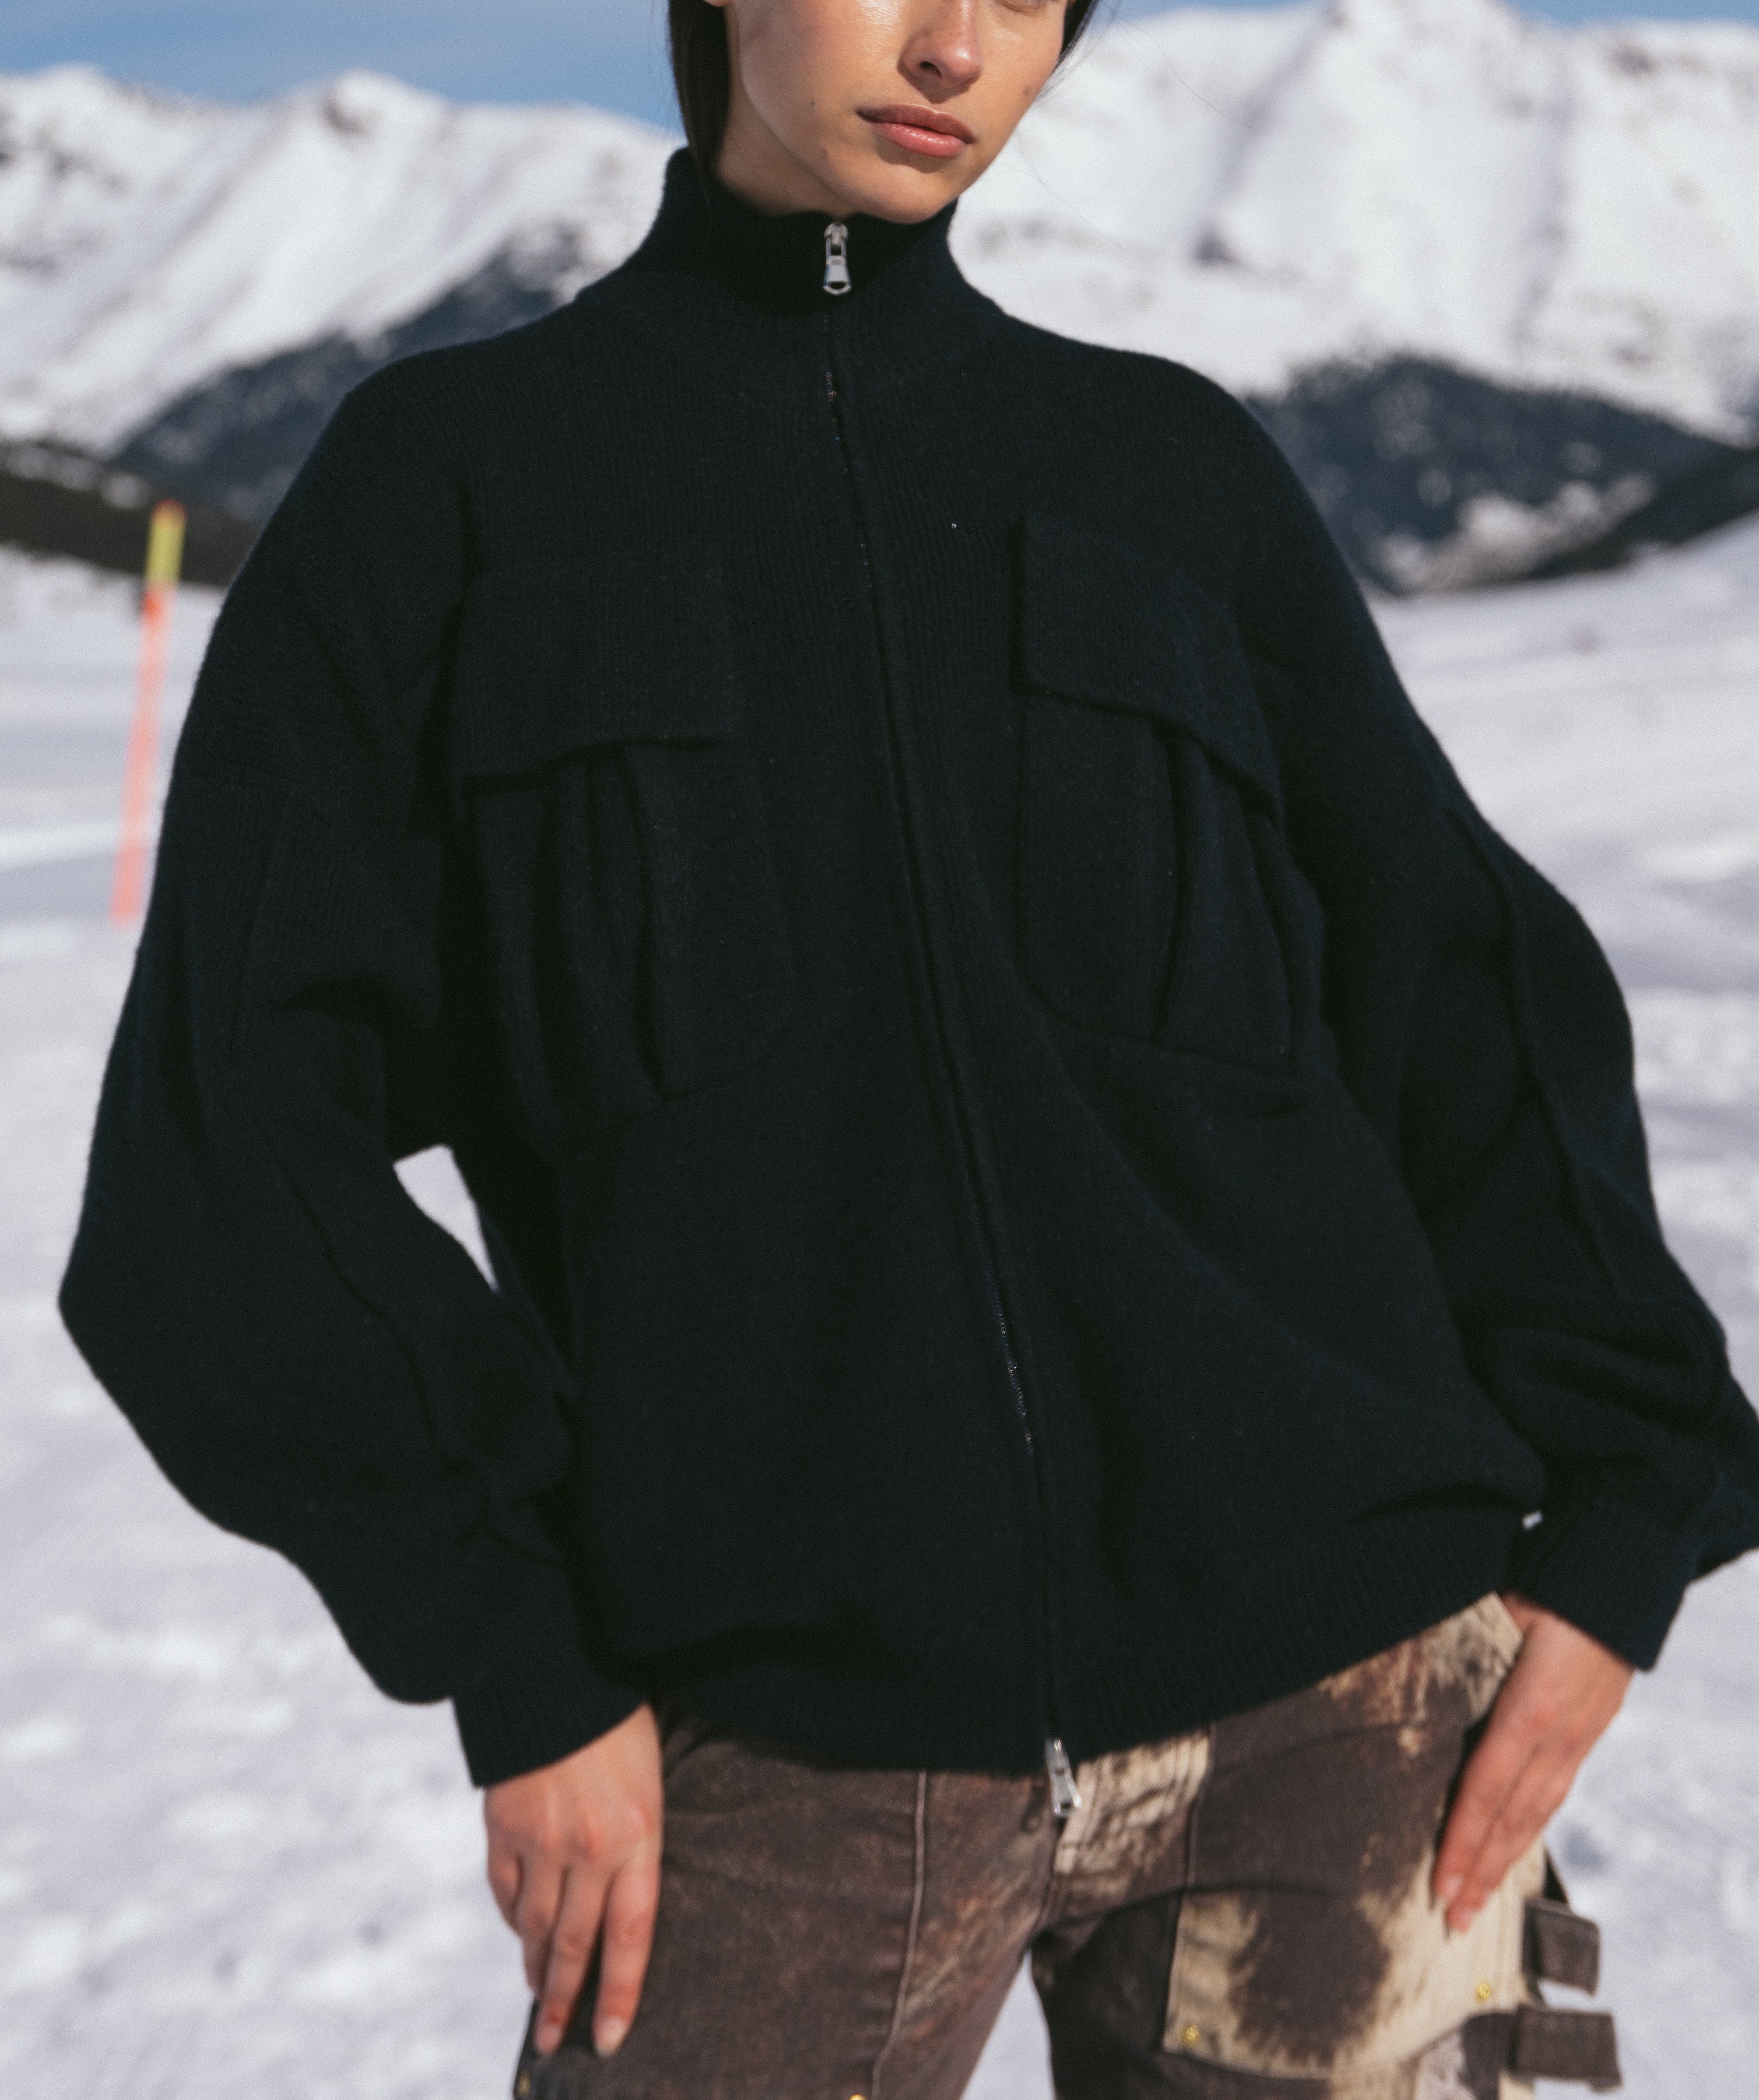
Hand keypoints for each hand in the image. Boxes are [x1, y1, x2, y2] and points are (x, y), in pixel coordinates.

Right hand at [484, 1704, 663, 2058]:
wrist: (556, 1671)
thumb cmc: (620, 1725)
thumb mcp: (650, 1783)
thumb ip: (636, 1844)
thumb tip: (619, 1903)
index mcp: (636, 1836)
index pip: (630, 1938)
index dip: (620, 1994)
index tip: (611, 2039)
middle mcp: (586, 1848)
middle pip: (573, 1946)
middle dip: (565, 2001)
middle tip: (557, 2044)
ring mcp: (539, 1840)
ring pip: (533, 1926)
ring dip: (534, 1967)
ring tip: (539, 1996)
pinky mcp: (502, 1826)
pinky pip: (504, 1891)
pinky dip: (510, 1919)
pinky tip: (517, 1933)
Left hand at [1433, 1594, 1632, 1930]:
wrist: (1618, 1569)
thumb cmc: (1546, 1582)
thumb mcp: (1498, 1612)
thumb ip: (1463, 1654)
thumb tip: (1415, 1684)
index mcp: (1530, 1708)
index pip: (1486, 1788)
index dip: (1462, 1839)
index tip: (1440, 1883)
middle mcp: (1559, 1734)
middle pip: (1512, 1815)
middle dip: (1481, 1869)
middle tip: (1452, 1918)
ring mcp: (1579, 1735)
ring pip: (1538, 1810)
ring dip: (1506, 1857)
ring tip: (1479, 1897)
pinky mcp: (1590, 1728)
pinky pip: (1556, 1789)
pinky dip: (1530, 1823)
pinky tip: (1514, 1841)